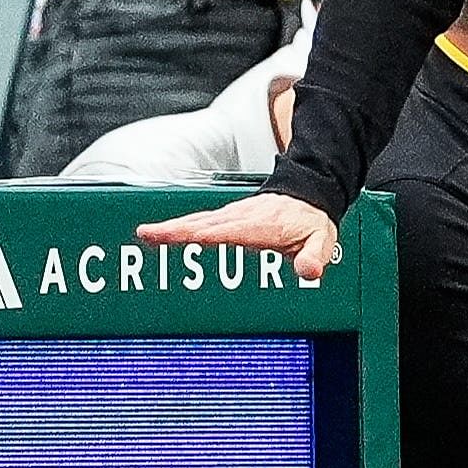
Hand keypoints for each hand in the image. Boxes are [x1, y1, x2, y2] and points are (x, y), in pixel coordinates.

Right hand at [137, 191, 340, 280]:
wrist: (309, 195)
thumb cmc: (311, 222)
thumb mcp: (321, 241)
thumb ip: (314, 257)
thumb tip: (310, 272)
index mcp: (262, 225)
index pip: (232, 231)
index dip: (211, 234)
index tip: (190, 237)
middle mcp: (242, 217)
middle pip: (204, 223)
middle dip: (177, 229)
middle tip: (148, 234)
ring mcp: (232, 214)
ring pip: (198, 220)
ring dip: (172, 226)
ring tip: (146, 233)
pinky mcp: (228, 216)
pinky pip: (200, 220)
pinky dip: (180, 225)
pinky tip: (164, 232)